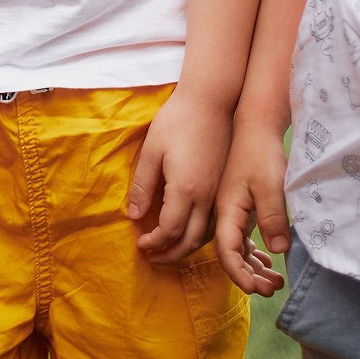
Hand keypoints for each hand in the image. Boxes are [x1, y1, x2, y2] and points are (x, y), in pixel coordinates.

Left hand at [128, 87, 233, 264]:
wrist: (211, 102)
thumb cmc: (177, 122)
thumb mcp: (152, 151)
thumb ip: (143, 185)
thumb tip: (135, 216)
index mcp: (186, 189)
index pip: (170, 230)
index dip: (154, 242)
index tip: (140, 244)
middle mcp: (207, 196)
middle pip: (191, 240)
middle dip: (171, 254)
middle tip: (152, 257)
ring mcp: (218, 192)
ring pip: (207, 234)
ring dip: (187, 247)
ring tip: (168, 249)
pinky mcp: (224, 186)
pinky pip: (214, 221)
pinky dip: (201, 234)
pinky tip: (188, 231)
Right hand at [212, 117, 290, 294]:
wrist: (254, 125)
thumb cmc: (260, 152)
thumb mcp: (270, 185)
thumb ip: (273, 217)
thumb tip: (278, 251)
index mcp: (226, 210)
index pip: (227, 251)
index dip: (238, 274)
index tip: (255, 290)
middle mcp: (224, 212)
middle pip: (230, 253)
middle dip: (247, 276)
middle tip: (271, 290)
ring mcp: (231, 208)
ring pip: (237, 246)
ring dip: (252, 266)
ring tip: (275, 281)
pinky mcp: (239, 204)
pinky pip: (242, 236)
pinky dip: (253, 252)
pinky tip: (267, 261)